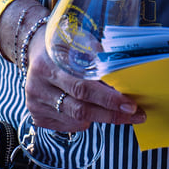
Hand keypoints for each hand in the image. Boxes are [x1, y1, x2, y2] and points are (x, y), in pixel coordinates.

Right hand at [24, 48, 140, 132]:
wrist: (34, 52)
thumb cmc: (64, 46)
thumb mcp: (78, 43)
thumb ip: (97, 59)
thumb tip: (123, 77)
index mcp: (47, 66)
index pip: (82, 88)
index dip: (108, 99)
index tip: (130, 105)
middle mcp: (38, 89)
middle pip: (80, 109)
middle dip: (111, 114)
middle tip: (134, 115)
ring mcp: (35, 105)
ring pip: (75, 120)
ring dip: (100, 117)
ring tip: (115, 109)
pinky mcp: (38, 117)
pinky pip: (68, 125)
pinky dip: (84, 120)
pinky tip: (91, 108)